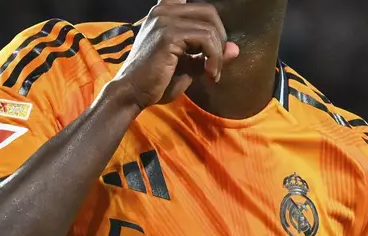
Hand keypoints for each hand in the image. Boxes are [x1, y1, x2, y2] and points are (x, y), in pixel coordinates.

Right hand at [114, 0, 239, 108]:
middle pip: (209, 12)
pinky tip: (209, 74)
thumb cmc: (157, 81)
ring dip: (217, 54)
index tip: (213, 43)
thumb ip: (208, 54)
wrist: (133, 94)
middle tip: (216, 64)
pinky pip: (206, 39)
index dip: (209, 19)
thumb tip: (235, 48)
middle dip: (220, 39)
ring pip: (210, 27)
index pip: (197, 5)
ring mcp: (165, 20)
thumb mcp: (189, 65)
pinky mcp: (169, 34)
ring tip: (212, 73)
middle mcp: (163, 10)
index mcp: (165, 12)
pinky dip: (214, 58)